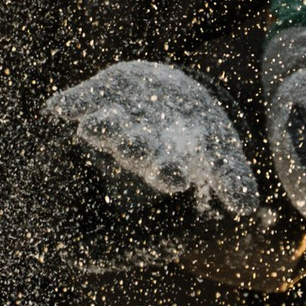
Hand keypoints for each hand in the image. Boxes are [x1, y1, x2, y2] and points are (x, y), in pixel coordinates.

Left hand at [46, 61, 262, 218]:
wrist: (173, 96)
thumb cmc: (199, 135)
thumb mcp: (222, 152)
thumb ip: (232, 177)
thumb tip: (247, 208)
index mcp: (164, 164)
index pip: (166, 172)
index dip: (168, 172)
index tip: (174, 173)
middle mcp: (134, 148)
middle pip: (132, 149)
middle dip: (132, 147)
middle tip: (132, 144)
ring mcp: (113, 123)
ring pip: (103, 128)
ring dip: (99, 128)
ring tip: (92, 126)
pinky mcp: (96, 97)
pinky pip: (79, 102)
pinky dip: (69, 103)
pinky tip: (58, 107)